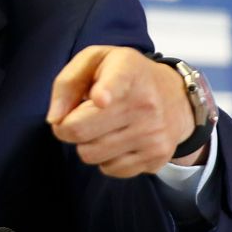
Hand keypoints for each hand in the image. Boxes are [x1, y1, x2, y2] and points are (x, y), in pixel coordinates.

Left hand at [47, 46, 206, 176]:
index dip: (105, 91)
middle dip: (67, 128)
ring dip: (88, 144)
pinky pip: (111, 170)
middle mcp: (145, 104)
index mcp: (128, 72)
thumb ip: (67, 82)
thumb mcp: (96, 61)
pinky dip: (107, 159)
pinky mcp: (157, 157)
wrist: (175, 96)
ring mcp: (153, 134)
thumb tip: (55, 119)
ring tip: (102, 127)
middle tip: (75, 118)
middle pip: (80, 132)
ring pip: (91, 155)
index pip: (117, 82)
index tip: (101, 98)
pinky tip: (118, 140)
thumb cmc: (127, 76)